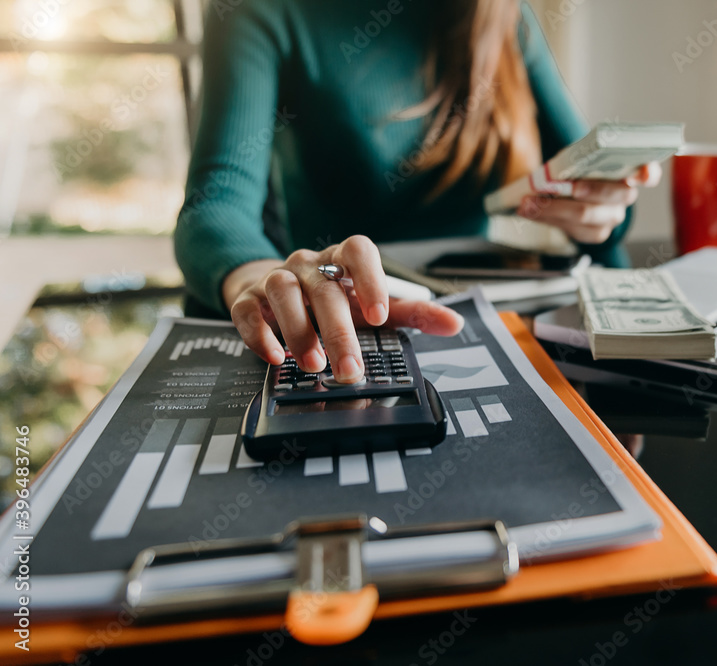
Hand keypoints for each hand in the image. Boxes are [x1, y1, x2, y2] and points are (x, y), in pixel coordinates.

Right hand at [222, 235, 463, 382]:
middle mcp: (310, 264)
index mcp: (342, 259)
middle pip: (324, 289)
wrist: (275, 292)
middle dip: (339, 332)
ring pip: (284, 292)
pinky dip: (261, 334)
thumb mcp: (374, 305)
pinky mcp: (249, 298)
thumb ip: (413, 313)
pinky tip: (277, 357)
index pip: (357, 250)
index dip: (370, 278)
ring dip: (299, 331)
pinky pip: (249, 311)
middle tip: (351, 368)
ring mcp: (276, 277)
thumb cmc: (334, 299)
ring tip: (314, 365)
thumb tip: (454, 324)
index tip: (380, 314)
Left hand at [515, 162, 662, 243]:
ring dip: (552, 208)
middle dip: (584, 190)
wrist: (569, 189)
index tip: (641, 173)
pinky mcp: (597, 233)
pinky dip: (547, 218)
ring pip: (586, 215)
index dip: (647, 173)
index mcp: (631, 171)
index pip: (650, 173)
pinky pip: (573, 230)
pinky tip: (530, 212)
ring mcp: (613, 217)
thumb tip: (558, 169)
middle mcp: (626, 196)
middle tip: (555, 186)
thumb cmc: (578, 168)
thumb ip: (580, 159)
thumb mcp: (581, 156)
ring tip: (527, 202)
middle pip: (611, 195)